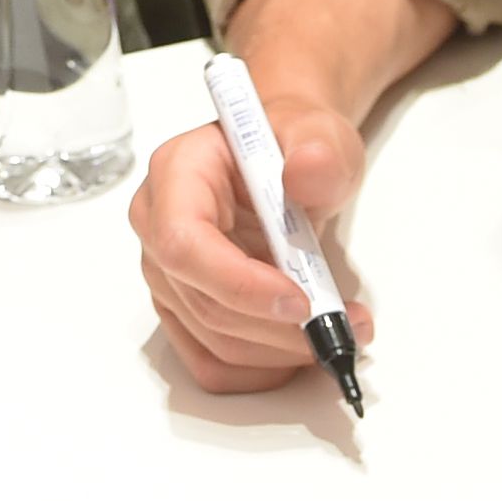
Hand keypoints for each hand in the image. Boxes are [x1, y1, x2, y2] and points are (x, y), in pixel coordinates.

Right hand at [129, 75, 371, 392]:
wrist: (283, 160)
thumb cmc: (290, 144)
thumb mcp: (318, 132)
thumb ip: (319, 148)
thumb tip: (307, 170)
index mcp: (176, 173)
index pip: (183, 243)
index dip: (238, 283)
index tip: (301, 301)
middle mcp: (156, 226)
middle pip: (201, 302)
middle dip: (277, 326)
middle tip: (345, 322)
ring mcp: (165, 274)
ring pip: (212, 341)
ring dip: (281, 351)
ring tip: (342, 328)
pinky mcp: (182, 309)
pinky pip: (213, 362)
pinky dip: (263, 368)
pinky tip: (301, 346)